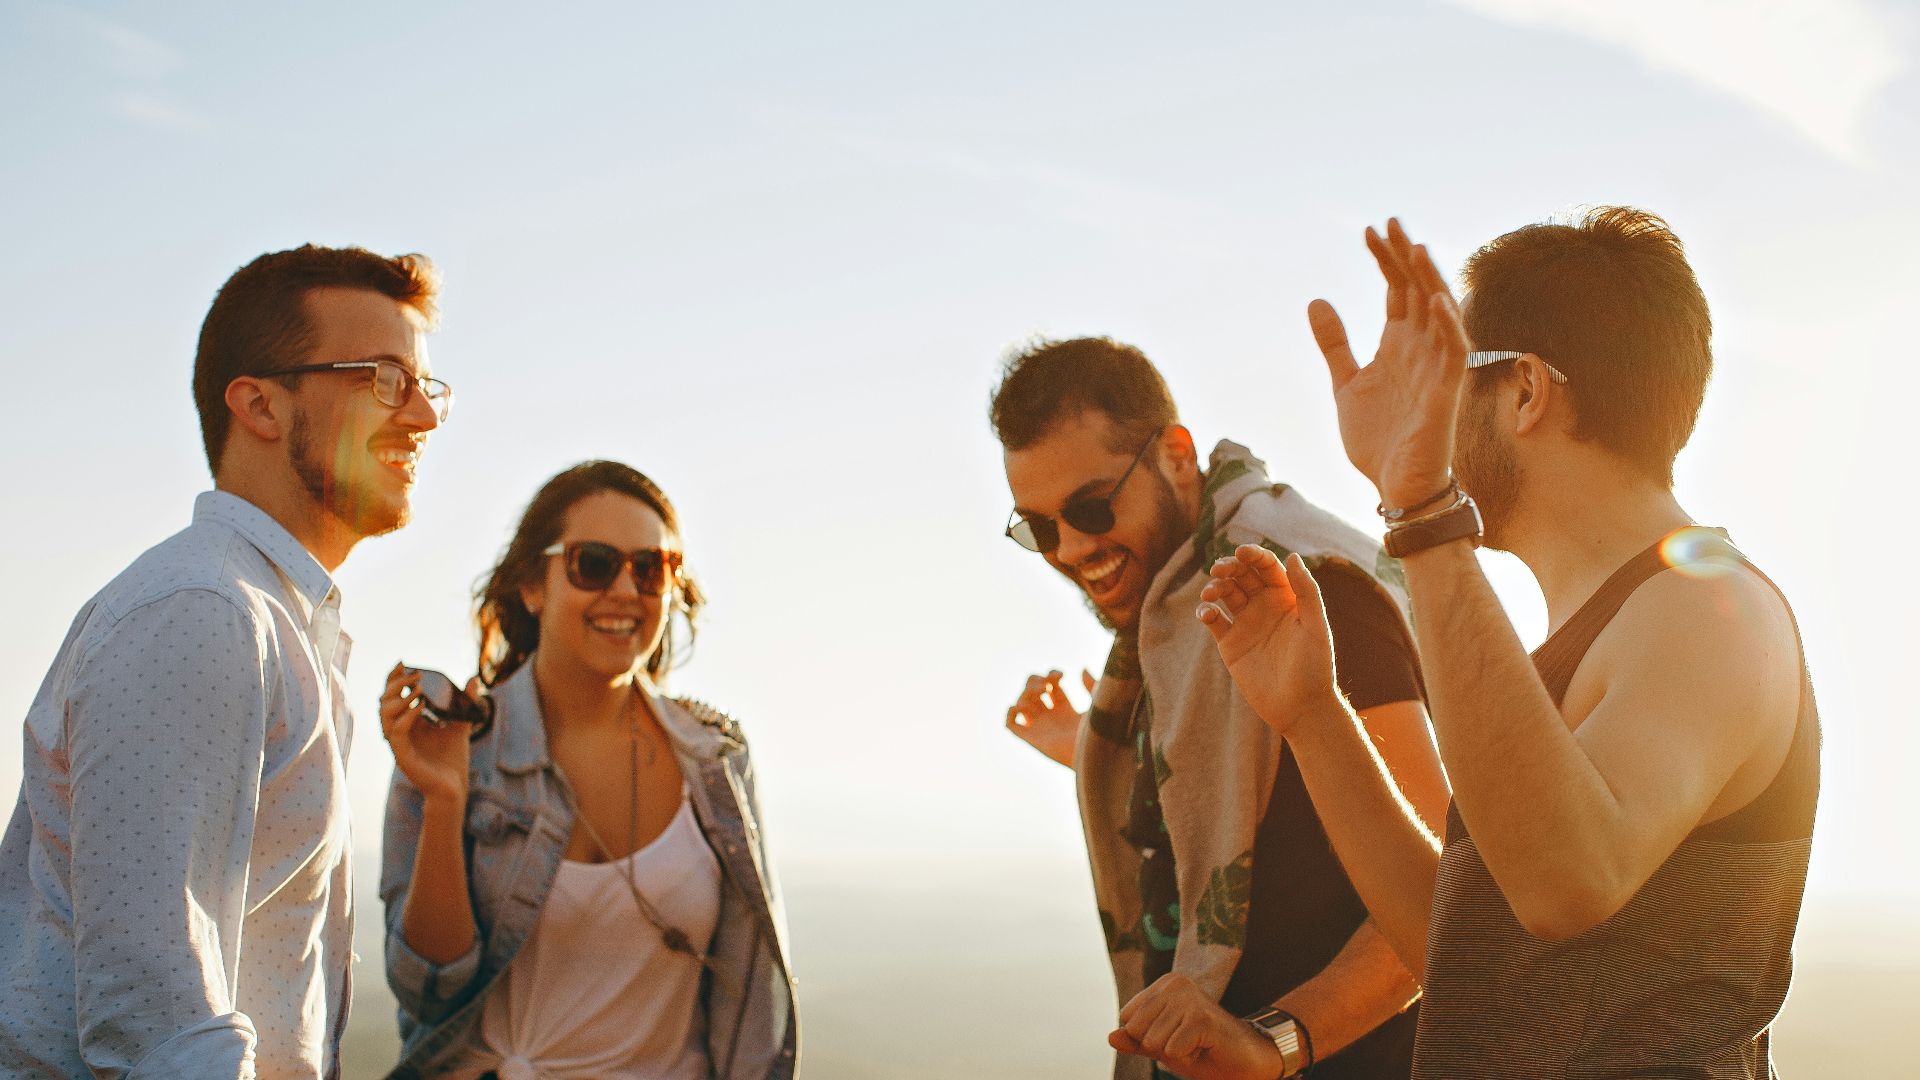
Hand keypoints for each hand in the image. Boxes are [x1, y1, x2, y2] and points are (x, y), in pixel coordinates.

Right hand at [380, 662, 473, 805]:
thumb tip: (474, 678)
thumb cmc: (453, 759)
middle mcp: (399, 731)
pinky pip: (395, 733)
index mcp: (408, 722)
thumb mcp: (461, 723)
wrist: (453, 786)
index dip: (394, 678)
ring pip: (384, 716)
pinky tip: (420, 707)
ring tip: (419, 689)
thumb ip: (466, 702)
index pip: (393, 696)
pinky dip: (406, 717)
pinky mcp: (402, 755)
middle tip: (416, 675)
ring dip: (399, 699)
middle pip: (384, 701)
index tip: (403, 662)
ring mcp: (398, 743)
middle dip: (396, 684)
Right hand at [1005, 668, 1093, 767]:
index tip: (1061, 676)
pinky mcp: (1032, 738)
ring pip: (1021, 703)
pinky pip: (1011, 724)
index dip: (1051, 675)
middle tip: (1047, 684)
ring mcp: (1040, 727)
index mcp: (1066, 709)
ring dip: (1026, 692)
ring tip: (1042, 692)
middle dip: (1035, 681)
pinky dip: (1011, 712)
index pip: (1050, 686)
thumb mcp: (1098, 704)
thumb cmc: (1100, 733)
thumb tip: (1081, 669)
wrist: (1095, 755)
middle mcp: (1050, 718)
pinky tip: (1023, 706)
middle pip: (1032, 691)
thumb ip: (1091, 685)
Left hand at [1109, 973, 1284, 1079]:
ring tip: (1196, 1044)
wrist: (1246, 1059)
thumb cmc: (1203, 1050)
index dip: (1147, 1039)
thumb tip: (1110, 1037)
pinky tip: (1204, 1048)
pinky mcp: (1201, 1018)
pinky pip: (1172, 1051)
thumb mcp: (1163, 1046)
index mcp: (1163, 985)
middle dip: (1159, 1046)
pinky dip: (1187, 1059)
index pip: (1128, 1020)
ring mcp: (1189, 999)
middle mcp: (1175, 985)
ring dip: (1175, 1053)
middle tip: (1187, 1042)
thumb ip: (1136, 1041)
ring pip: (1153, 1042)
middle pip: (1137, 1030)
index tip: (1174, 1035)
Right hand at [1197, 548, 1341, 736]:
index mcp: (1287, 598)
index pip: (1267, 567)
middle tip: (1219, 569)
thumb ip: (1306, 591)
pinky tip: (1207, 613)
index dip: (1254, 555)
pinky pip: (1213, 620)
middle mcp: (1265, 606)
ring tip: (1210, 592)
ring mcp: (1246, 624)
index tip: (1241, 552)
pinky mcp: (1230, 644)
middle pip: (1242, 575)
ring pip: (1225, 593)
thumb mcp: (1316, 626)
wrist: (1300, 707)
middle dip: (1229, 566)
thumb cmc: (1315, 667)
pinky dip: (1205, 612)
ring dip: (1215, 586)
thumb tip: (1293, 556)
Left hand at [1309, 218, 1471, 507]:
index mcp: (1399, 345)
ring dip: (1428, 281)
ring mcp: (1436, 368)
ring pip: (1439, 314)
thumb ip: (1335, 344)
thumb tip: (1317, 300)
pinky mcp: (1446, 394)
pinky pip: (1454, 353)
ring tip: (1413, 248)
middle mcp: (1422, 349)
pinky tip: (1436, 300)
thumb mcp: (1346, 384)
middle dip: (1405, 258)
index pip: (1397, 290)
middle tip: (1389, 223)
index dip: (1385, 260)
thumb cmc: (1379, 439)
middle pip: (1418, 291)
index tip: (1368, 231)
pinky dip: (1448, 326)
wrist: (1396, 487)